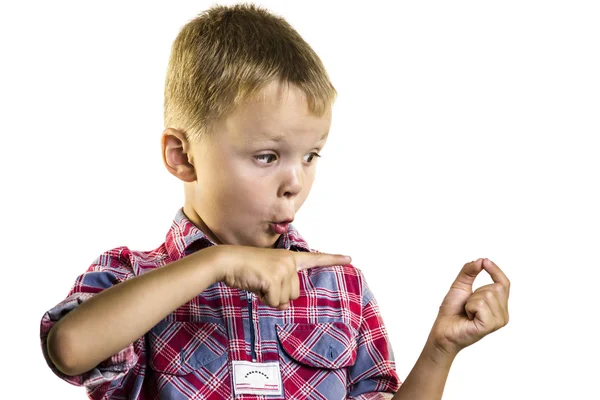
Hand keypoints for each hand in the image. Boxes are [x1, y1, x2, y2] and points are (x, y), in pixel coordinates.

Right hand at [214, 246, 350, 309]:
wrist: (228, 261)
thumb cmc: (246, 269)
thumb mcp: (267, 279)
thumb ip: (280, 290)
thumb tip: (284, 306)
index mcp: (289, 258)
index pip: (315, 259)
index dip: (333, 260)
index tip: (350, 258)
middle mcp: (290, 262)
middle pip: (294, 294)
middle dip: (277, 294)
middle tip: (262, 281)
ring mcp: (283, 269)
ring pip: (284, 300)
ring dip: (270, 297)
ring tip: (258, 281)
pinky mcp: (274, 278)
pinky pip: (274, 302)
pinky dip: (263, 299)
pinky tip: (255, 284)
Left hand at [429, 258, 509, 356]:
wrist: (442, 330)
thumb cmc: (452, 311)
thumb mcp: (460, 286)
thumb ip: (469, 271)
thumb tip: (481, 260)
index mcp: (499, 305)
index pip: (504, 284)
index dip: (496, 271)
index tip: (485, 261)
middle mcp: (503, 314)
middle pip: (496, 287)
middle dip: (476, 291)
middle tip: (468, 305)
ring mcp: (498, 321)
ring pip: (488, 294)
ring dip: (471, 300)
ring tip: (467, 312)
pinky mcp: (490, 325)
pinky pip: (481, 304)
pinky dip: (469, 307)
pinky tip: (468, 317)